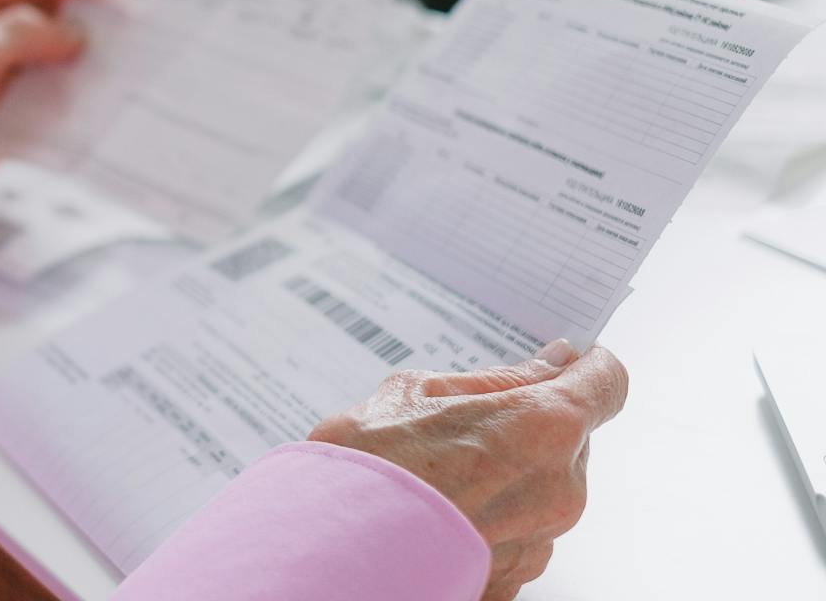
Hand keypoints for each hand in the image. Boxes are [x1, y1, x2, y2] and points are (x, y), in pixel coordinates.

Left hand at [0, 0, 122, 232]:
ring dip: (93, 50)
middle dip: (92, 2)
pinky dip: (82, 93)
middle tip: (138, 0)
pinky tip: (106, 93)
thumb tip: (71, 33)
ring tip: (134, 47)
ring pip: (58, 51)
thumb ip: (22, 33)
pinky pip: (55, 95)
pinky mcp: (9, 114)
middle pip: (49, 6)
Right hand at [308, 341, 628, 600]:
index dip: (587, 368)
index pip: (607, 382)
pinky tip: (442, 514)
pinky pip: (521, 536)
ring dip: (509, 477)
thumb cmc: (370, 467)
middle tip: (466, 424)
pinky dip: (492, 522)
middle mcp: (559, 487)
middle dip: (531, 426)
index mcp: (545, 425)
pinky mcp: (519, 579)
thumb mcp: (418, 392)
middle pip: (570, 439)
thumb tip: (549, 364)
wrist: (335, 547)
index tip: (567, 364)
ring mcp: (542, 541)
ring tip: (440, 477)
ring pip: (544, 490)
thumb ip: (496, 380)